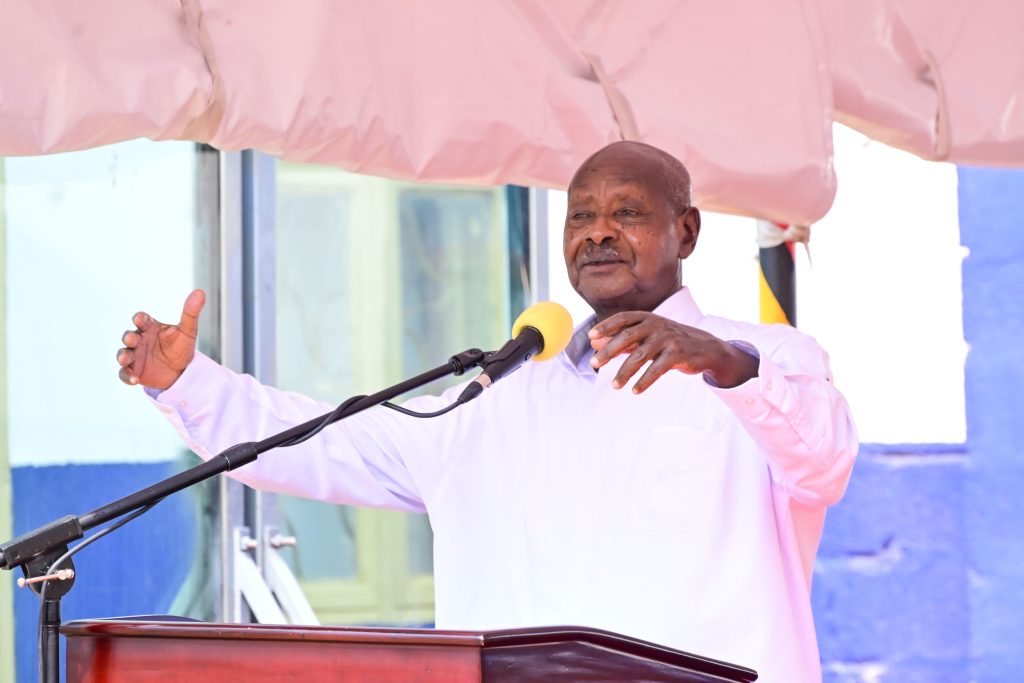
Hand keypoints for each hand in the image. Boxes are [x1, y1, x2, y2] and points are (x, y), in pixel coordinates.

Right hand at [116, 289, 205, 389]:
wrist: (181, 371)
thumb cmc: (181, 346)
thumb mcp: (188, 330)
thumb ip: (190, 313)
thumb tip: (200, 292)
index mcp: (150, 327)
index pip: (142, 319)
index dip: (140, 319)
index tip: (140, 319)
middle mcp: (139, 340)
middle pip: (128, 336)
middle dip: (128, 337)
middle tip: (132, 339)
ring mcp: (134, 356)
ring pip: (123, 354)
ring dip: (122, 356)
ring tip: (125, 359)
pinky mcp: (134, 372)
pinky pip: (125, 373)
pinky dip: (127, 376)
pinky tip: (135, 379)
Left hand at [589, 312, 758, 392]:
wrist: (705, 348)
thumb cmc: (669, 342)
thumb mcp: (647, 337)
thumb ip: (623, 340)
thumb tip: (595, 343)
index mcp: (648, 318)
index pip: (623, 318)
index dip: (606, 326)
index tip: (591, 337)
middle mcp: (657, 325)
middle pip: (628, 336)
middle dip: (609, 350)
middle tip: (594, 363)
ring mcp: (667, 339)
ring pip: (640, 356)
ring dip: (625, 371)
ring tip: (614, 385)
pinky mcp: (677, 354)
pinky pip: (657, 369)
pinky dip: (645, 381)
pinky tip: (635, 390)